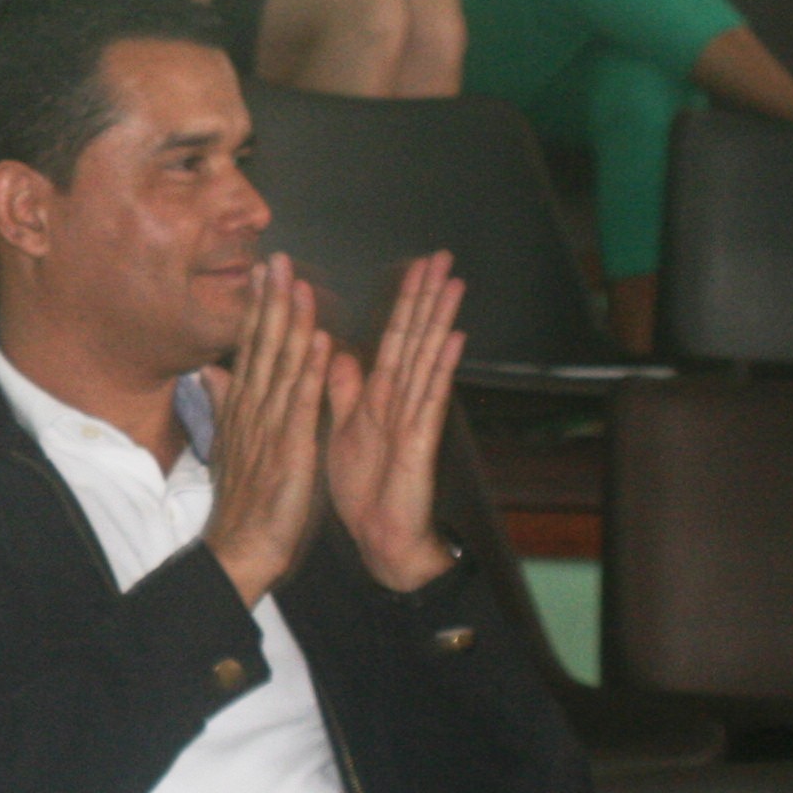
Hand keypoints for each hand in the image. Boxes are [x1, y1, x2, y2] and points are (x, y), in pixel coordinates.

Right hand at [202, 254, 334, 606]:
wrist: (242, 547)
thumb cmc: (243, 499)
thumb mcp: (230, 444)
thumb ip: (223, 403)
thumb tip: (208, 372)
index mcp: (244, 407)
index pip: (252, 347)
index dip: (259, 306)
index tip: (266, 269)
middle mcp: (253, 409)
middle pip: (262, 345)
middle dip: (271, 300)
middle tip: (277, 256)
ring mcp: (270, 426)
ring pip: (281, 364)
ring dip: (290, 322)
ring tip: (297, 283)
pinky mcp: (290, 448)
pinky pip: (302, 403)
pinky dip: (309, 370)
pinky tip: (319, 341)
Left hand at [323, 253, 466, 591]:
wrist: (379, 537)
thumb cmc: (365, 489)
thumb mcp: (341, 430)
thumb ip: (342, 391)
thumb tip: (338, 353)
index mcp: (380, 395)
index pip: (394, 338)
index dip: (405, 302)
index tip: (415, 266)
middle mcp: (401, 399)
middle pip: (415, 338)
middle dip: (427, 297)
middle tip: (441, 256)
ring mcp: (414, 417)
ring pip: (426, 358)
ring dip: (440, 320)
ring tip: (453, 282)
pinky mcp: (419, 441)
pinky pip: (429, 398)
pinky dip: (440, 368)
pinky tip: (453, 339)